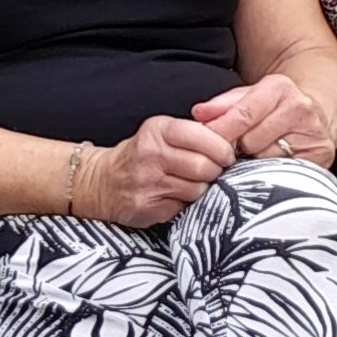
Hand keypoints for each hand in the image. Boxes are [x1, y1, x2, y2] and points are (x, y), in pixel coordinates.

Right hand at [80, 113, 240, 227]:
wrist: (103, 182)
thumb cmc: (141, 156)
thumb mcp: (161, 133)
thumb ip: (193, 133)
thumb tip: (234, 138)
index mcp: (158, 129)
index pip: (203, 136)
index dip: (222, 148)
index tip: (226, 154)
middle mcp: (151, 154)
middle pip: (205, 166)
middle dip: (215, 171)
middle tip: (210, 171)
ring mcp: (148, 182)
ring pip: (198, 188)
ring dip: (201, 189)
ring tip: (189, 183)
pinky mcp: (148, 206)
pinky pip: (185, 207)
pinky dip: (185, 203)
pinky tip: (174, 195)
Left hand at [192, 73, 335, 168]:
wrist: (317, 117)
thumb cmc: (274, 110)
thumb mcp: (248, 98)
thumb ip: (222, 105)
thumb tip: (199, 113)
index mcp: (279, 87)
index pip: (242, 115)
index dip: (221, 132)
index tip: (206, 144)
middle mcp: (300, 108)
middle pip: (252, 140)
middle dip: (238, 148)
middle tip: (237, 150)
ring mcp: (313, 134)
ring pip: (266, 159)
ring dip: (254, 162)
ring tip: (256, 156)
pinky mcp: (321, 158)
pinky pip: (282, 173)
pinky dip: (270, 173)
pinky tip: (268, 167)